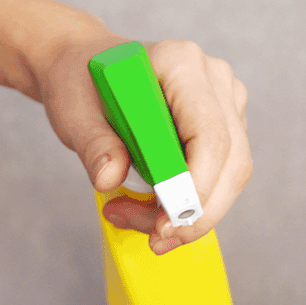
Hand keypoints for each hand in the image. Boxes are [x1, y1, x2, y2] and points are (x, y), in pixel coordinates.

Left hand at [34, 37, 252, 254]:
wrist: (85, 68)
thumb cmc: (81, 82)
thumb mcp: (73, 110)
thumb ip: (93, 144)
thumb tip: (110, 178)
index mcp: (181, 64)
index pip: (210, 135)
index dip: (194, 187)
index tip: (164, 225)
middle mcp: (214, 79)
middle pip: (231, 161)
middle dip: (195, 212)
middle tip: (153, 240)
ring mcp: (225, 102)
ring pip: (231, 175)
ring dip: (190, 213)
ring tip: (133, 217)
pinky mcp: (225, 125)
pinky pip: (221, 176)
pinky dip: (188, 203)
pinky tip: (149, 209)